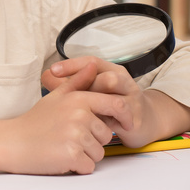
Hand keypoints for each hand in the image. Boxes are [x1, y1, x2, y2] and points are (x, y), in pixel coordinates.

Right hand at [0, 62, 114, 175]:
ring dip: (86, 155)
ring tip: (65, 146)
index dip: (125, 116)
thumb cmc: (36, 120)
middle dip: (95, 140)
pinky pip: (89, 166)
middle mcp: (80, 115)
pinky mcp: (72, 155)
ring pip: (99, 152)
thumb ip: (78, 81)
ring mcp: (77, 135)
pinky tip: (62, 157)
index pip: (116, 105)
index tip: (125, 124)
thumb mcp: (57, 96)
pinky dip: (78, 167)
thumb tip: (94, 66)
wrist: (13, 142)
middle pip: (107, 134)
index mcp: (79, 99)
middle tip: (72, 138)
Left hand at [42, 57, 158, 148]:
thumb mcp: (93, 91)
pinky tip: (94, 127)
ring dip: (98, 103)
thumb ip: (71, 84)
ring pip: (116, 96)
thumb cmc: (112, 104)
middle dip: (86, 85)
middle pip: (105, 77)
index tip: (52, 70)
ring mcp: (132, 98)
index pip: (91, 62)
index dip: (72, 65)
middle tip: (65, 94)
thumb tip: (45, 75)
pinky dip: (107, 122)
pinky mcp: (136, 117)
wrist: (144, 120)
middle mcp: (123, 81)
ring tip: (82, 112)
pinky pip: (121, 117)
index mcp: (111, 70)